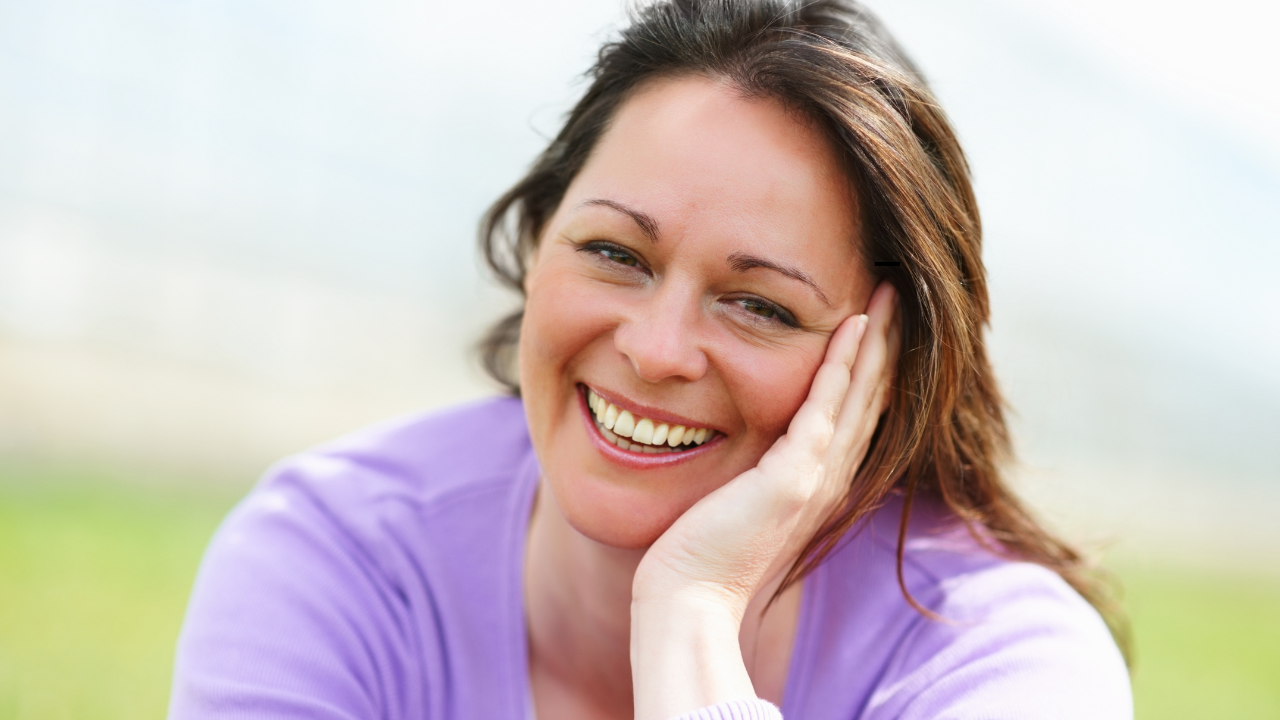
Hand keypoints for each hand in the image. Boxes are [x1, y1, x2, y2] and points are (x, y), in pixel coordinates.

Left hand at [630, 281, 899, 719]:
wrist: (690, 597)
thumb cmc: (701, 552)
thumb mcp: (740, 498)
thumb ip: (754, 468)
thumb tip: (744, 443)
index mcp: (819, 481)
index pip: (855, 411)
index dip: (872, 365)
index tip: (877, 319)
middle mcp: (830, 477)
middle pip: (872, 395)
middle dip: (887, 342)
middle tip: (898, 291)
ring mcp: (817, 476)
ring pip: (861, 393)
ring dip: (878, 340)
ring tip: (890, 293)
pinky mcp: (793, 476)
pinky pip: (827, 404)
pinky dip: (844, 362)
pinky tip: (854, 324)